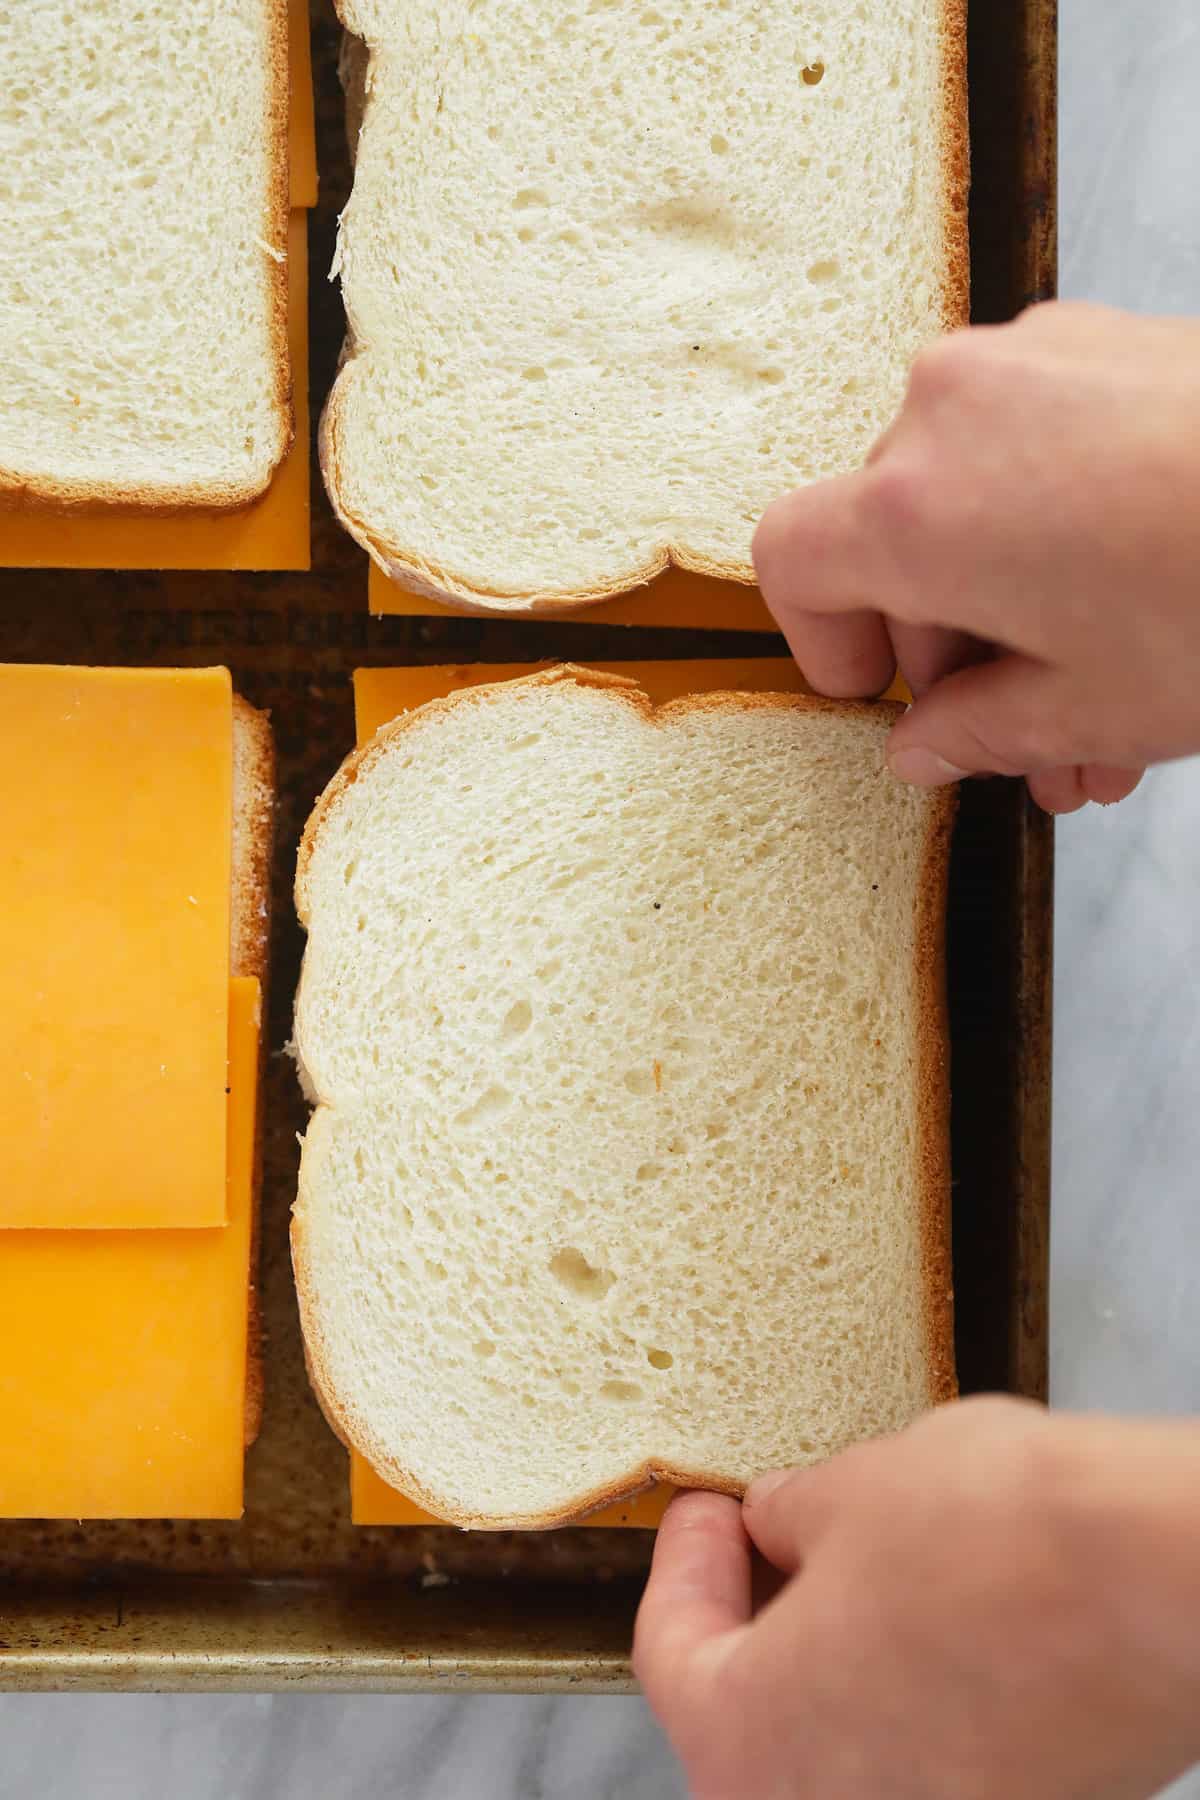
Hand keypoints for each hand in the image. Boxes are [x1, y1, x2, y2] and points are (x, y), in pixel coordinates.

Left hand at [634, 1398, 1199, 1799]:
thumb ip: (790, 1519)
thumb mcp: (854, 1488)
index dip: (684, 1562)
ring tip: (857, 1562)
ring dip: (834, 1652)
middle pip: (748, 1713)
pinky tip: (934, 1613)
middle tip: (768, 1536)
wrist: (1157, 1582)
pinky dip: (909, 1688)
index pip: (670, 1650)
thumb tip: (783, 1523)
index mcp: (748, 1741)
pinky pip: (923, 1755)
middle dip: (756, 1614)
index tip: (703, 1512)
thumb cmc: (1002, 1538)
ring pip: (839, 1739)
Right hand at [753, 303, 1199, 812]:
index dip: (821, 642)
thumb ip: (980, 733)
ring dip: (1016, 606)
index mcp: (914, 509)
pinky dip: (1058, 532)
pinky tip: (1130, 612)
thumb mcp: (1094, 705)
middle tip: (1021, 737)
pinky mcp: (1101, 341)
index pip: (793, 562)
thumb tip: (931, 746)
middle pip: (892, 540)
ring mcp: (1031, 361)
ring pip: (973, 500)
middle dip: (954, 655)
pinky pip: (1034, 446)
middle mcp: (950, 412)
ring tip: (1099, 705)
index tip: (878, 694)